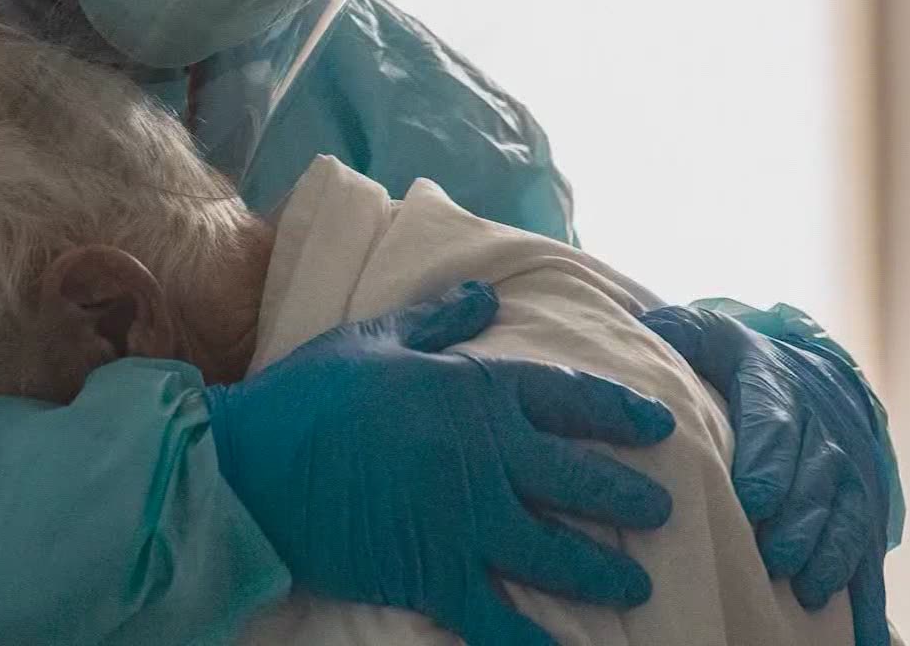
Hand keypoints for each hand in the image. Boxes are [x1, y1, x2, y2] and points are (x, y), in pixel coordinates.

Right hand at [206, 282, 674, 645]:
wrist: (249, 464)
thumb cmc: (307, 393)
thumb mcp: (373, 340)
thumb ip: (438, 322)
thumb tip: (486, 297)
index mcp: (471, 392)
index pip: (567, 399)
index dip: (620, 414)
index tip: (657, 428)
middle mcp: (483, 457)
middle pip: (579, 481)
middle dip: (628, 500)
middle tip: (660, 512)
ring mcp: (463, 522)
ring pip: (556, 554)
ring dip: (602, 572)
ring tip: (632, 584)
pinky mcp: (434, 575)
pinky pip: (500, 618)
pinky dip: (535, 641)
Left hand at [642, 306, 891, 645]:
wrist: (806, 371)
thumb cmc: (736, 360)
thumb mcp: (708, 334)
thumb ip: (680, 332)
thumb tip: (646, 327)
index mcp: (777, 386)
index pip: (774, 424)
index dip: (767, 463)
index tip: (752, 499)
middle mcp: (820, 427)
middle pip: (812, 477)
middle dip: (795, 519)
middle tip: (773, 556)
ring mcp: (846, 466)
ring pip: (843, 510)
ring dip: (826, 550)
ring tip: (804, 586)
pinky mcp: (861, 499)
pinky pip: (863, 537)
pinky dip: (853, 571)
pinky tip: (835, 601)